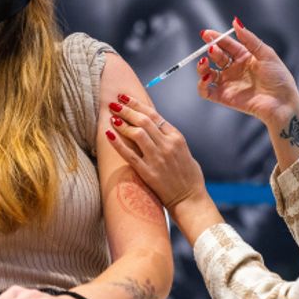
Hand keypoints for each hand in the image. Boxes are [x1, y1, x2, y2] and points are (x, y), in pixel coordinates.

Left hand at [105, 95, 206, 211]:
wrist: (190, 199)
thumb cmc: (189, 176)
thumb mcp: (184, 151)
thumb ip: (169, 138)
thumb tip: (154, 126)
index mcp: (177, 137)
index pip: (154, 115)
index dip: (138, 105)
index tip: (125, 98)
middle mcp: (167, 145)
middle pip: (144, 121)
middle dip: (127, 110)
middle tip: (114, 103)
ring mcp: (157, 159)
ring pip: (137, 134)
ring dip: (122, 122)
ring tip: (111, 116)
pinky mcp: (148, 172)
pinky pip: (130, 154)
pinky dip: (117, 143)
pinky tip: (108, 133)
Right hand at [199, 17, 298, 125]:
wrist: (282, 103)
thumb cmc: (279, 79)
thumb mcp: (266, 54)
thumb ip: (249, 39)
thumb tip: (236, 22)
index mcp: (245, 57)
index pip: (226, 44)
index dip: (216, 38)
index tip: (206, 33)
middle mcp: (234, 69)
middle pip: (216, 56)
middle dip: (211, 50)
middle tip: (211, 48)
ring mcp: (228, 83)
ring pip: (207, 72)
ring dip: (202, 66)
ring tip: (205, 62)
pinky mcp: (224, 97)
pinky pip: (206, 91)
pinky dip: (201, 84)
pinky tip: (207, 77)